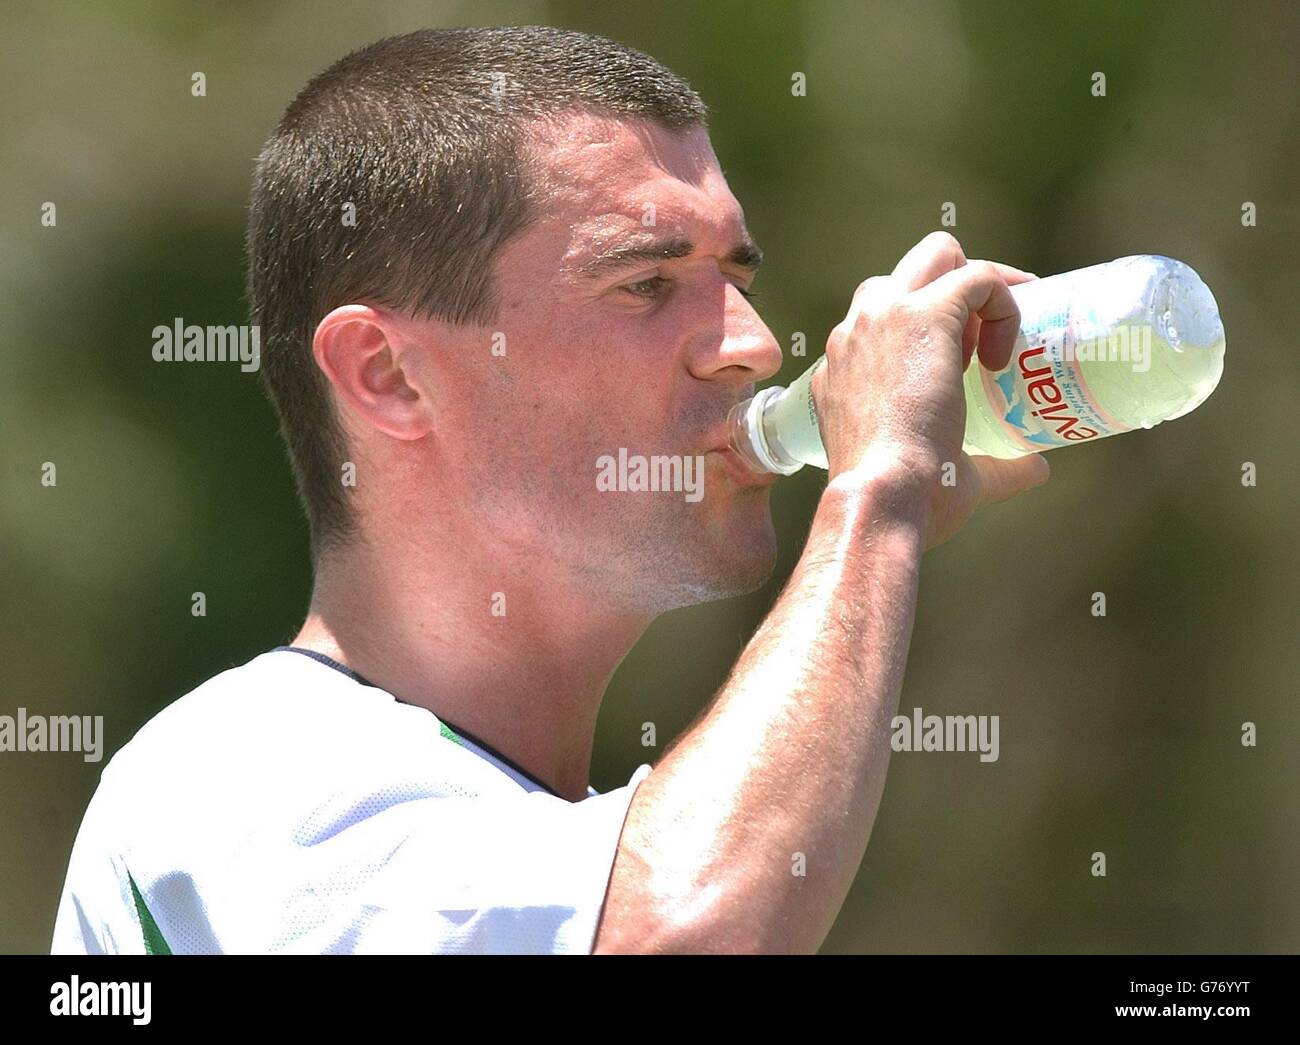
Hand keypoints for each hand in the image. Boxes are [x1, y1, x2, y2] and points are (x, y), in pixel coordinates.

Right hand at [812, 231, 1049, 548]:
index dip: (937, 332)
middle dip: (956, 286)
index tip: (972, 363)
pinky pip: (977, 278)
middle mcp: (855, 332)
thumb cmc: (903, 500)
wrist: (881, 496)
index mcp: (844, 368)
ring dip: (980, 284)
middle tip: (991, 335)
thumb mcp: (944, 475)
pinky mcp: (922, 314)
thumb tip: (1036, 468)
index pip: (886, 318)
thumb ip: (993, 468)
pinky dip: (1005, 301)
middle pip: (909, 270)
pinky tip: (1011, 348)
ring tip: (1007, 333)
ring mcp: (883, 317)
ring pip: (939, 255)